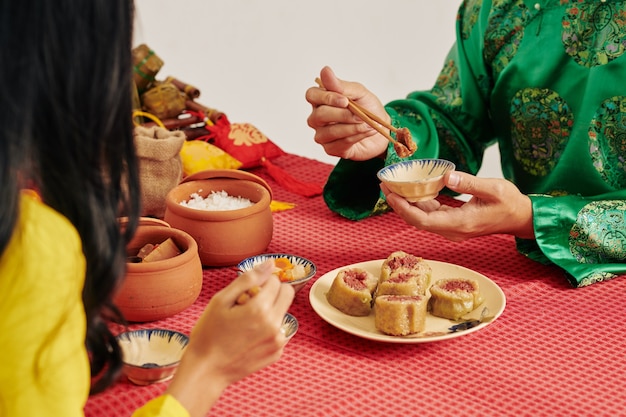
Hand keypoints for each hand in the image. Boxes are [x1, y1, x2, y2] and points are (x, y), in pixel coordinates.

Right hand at [165, 260, 294, 415]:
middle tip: (251, 302)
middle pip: (287, 294)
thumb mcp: (221, 301)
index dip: (261, 282)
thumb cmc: (209, 334)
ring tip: (246, 323)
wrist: (206, 370)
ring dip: (270, 311)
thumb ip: (247, 279)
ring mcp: (278, 341)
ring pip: (283, 312)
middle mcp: (274, 324)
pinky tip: (249, 337)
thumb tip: (269, 264)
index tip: (247, 292)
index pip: (276, 281)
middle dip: (272, 293)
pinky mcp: (277, 352)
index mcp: (260, 309)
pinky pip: (279, 331)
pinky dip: (268, 329)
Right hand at [305, 66, 388, 160]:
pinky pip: (339, 144)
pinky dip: (355, 137)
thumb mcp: (359, 93)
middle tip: (360, 115)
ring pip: (328, 132)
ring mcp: (322, 135)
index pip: (311, 95)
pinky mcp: (331, 149)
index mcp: (321, 99)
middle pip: (319, 116)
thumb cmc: (368, 107)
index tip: (345, 100)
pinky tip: (365, 131)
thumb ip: (342, 85)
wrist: (381, 128)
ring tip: (367, 124)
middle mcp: (317, 118)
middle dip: (342, 115)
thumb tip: (325, 71)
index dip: (326, 98)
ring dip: (351, 127)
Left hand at [381, 171, 534, 240]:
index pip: (424, 220)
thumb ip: (469, 183)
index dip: (404, 209)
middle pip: (417, 221)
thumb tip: (447, 176)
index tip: (391, 194)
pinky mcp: (452, 224)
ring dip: (406, 205)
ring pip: (421, 220)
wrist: (520, 218)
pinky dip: (418, 205)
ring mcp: (452, 229)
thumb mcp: (493, 188)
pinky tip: (411, 191)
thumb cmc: (509, 203)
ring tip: (392, 187)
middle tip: (384, 186)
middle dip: (398, 205)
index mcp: (460, 223)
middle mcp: (452, 230)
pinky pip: (430, 216)